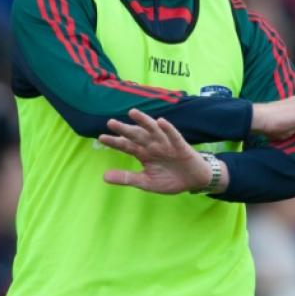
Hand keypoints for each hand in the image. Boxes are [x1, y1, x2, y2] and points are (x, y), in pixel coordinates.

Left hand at [98, 109, 224, 193]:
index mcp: (143, 154)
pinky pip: (174, 136)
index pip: (126, 146)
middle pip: (137, 135)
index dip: (115, 142)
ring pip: (153, 130)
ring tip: (132, 112)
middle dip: (125, 129)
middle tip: (111, 123)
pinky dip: (168, 129)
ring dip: (144, 121)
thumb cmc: (170, 179)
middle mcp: (153, 146)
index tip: (101, 138)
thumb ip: (127, 178)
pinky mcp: (180, 146)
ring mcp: (166, 144)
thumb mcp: (146, 182)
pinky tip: (161, 121)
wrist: (194, 181)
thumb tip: (103, 177)